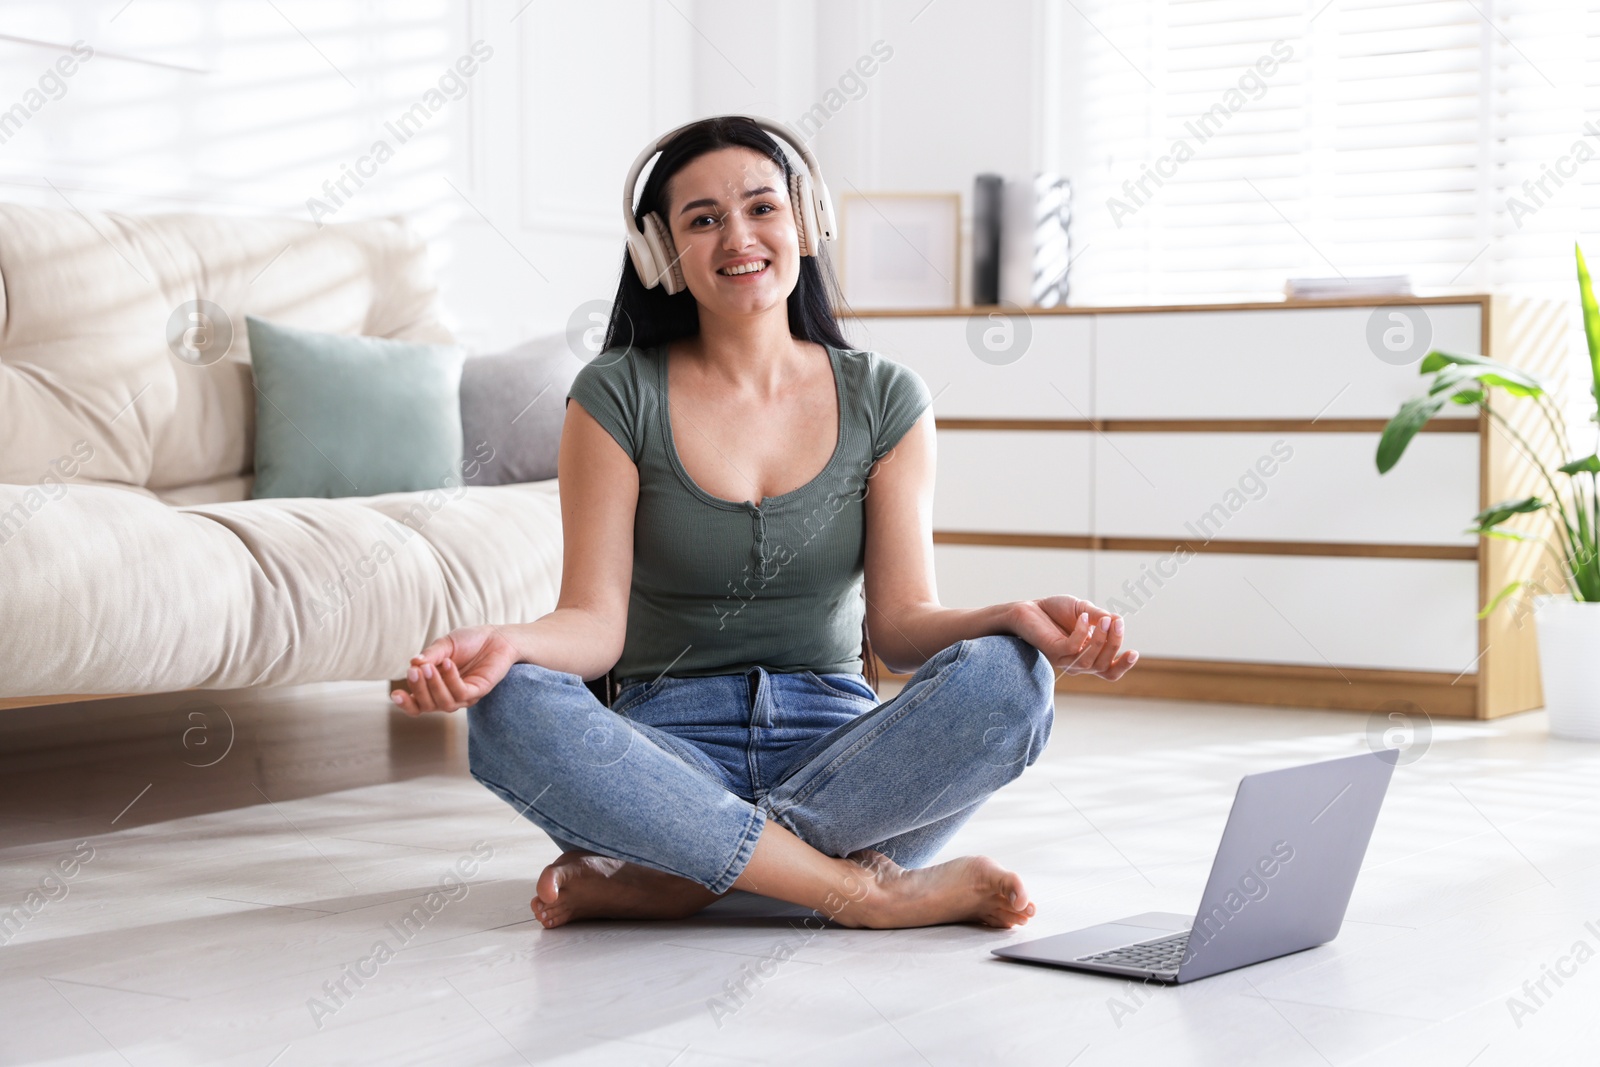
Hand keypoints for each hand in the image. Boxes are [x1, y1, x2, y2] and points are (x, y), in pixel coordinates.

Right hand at [391, 625, 518, 714]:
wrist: (496, 636)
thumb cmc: (470, 641)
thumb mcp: (445, 645)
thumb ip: (430, 655)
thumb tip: (412, 663)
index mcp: (436, 687)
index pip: (418, 704)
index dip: (406, 704)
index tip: (395, 694)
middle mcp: (449, 695)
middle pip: (428, 706)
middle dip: (418, 690)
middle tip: (414, 671)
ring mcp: (464, 696)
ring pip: (444, 703)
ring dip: (433, 685)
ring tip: (429, 667)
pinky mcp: (479, 691)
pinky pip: (461, 692)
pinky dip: (451, 679)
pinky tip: (447, 663)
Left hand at [1008, 595, 1138, 681]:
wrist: (1029, 608)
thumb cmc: (1056, 611)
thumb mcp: (1084, 610)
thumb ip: (1100, 617)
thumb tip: (1118, 620)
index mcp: (1089, 655)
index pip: (1109, 671)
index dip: (1123, 666)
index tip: (1134, 653)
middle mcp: (1077, 662)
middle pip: (1103, 665)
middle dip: (1114, 644)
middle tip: (1117, 622)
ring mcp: (1064, 659)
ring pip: (1089, 660)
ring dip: (1100, 640)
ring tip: (1105, 620)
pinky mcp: (1052, 651)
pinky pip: (1072, 647)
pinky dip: (1082, 633)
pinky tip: (1083, 617)